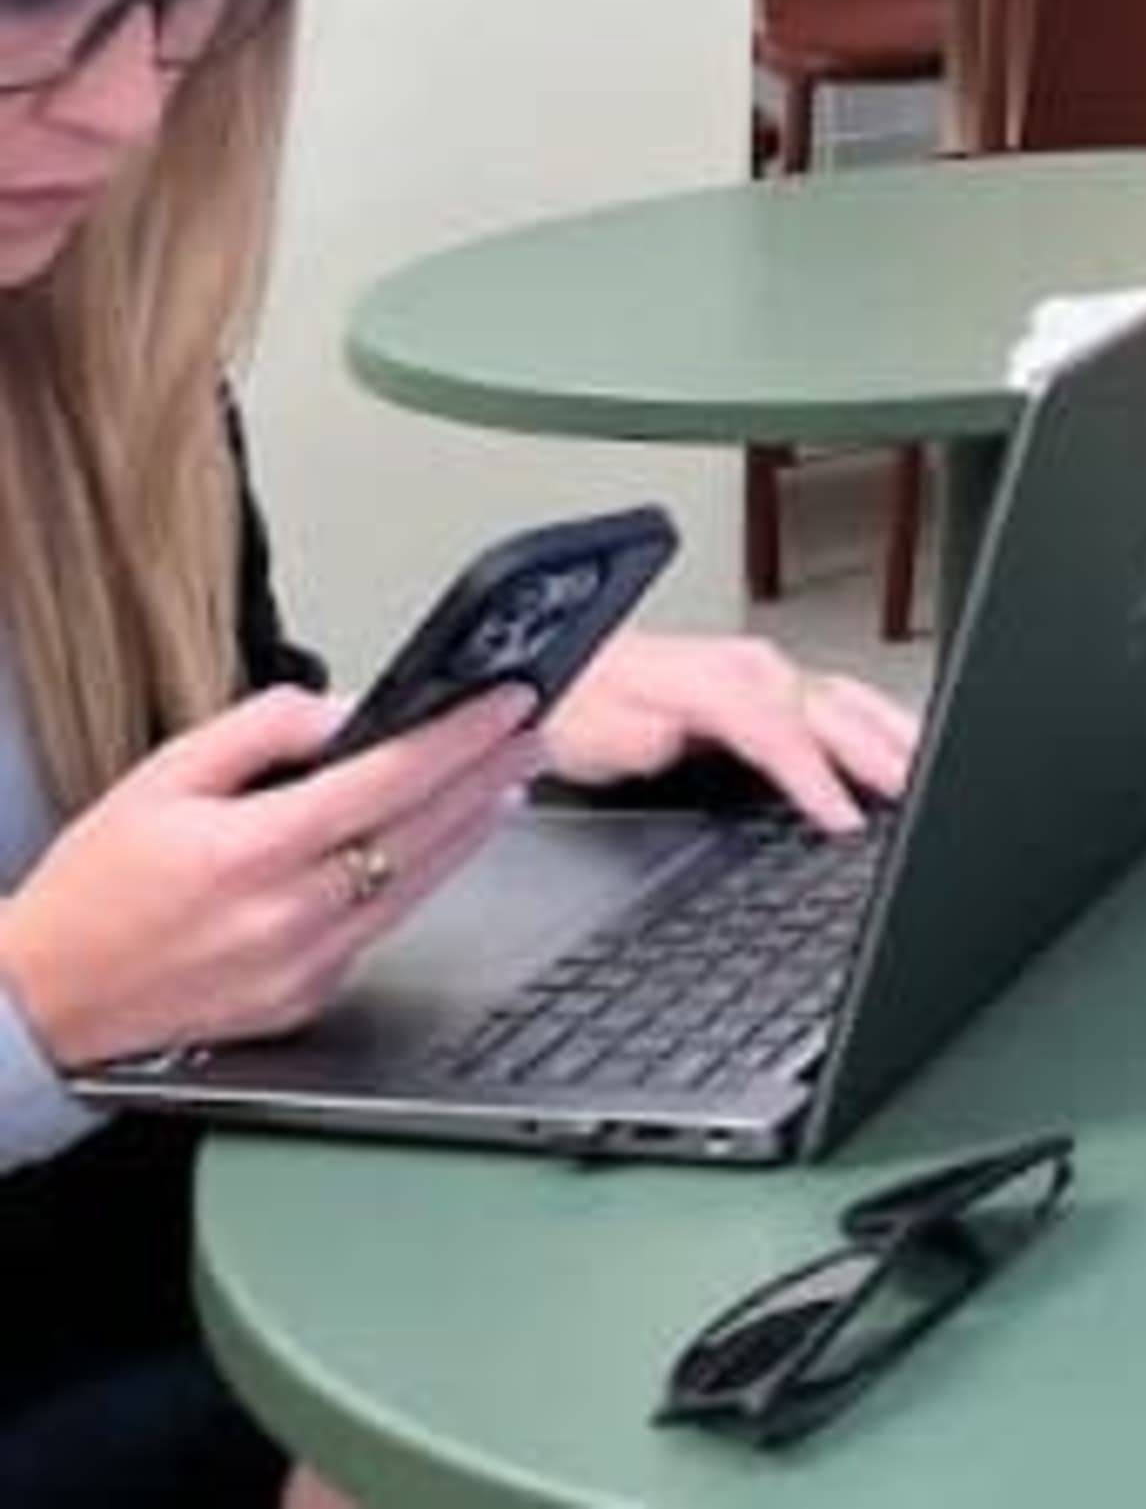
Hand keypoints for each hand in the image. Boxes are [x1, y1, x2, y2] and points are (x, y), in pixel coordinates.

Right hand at [0, 681, 540, 1070]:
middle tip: (536, 729)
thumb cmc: (95, 887)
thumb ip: (261, 729)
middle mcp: (285, 920)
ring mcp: (299, 971)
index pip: (389, 781)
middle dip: (490, 774)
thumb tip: (342, 709)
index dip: (461, 737)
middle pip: (422, 834)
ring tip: (511, 777)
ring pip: (416, 887)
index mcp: (251, 855)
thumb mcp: (164, 775)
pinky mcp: (300, 1006)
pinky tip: (441, 843)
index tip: (510, 700)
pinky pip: (378, 930)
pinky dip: (418, 879)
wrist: (44, 1002)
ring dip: (472, 827)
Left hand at [545, 630, 916, 834]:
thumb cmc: (578, 707)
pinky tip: (892, 737)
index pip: (779, 729)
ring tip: (929, 761)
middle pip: (826, 707)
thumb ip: (635, 735)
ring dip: (888, 729)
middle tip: (922, 787)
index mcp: (709, 677)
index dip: (815, 776)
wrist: (562, 676)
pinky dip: (872, 718)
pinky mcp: (767, 682)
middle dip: (878, 747)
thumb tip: (668, 737)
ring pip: (841, 696)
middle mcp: (745, 667)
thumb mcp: (589, 730)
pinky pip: (834, 696)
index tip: (845, 818)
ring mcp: (761, 671)